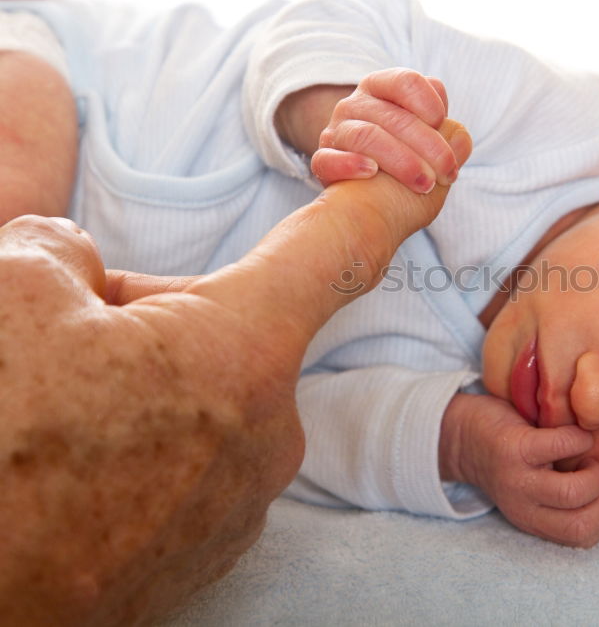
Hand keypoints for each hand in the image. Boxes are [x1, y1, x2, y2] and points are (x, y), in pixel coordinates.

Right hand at [0, 166, 453, 622]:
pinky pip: (195, 455)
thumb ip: (62, 252)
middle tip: (72, 331)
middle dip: (156, 311)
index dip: (393, 196)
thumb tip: (74, 261)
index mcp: (242, 353)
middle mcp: (269, 429)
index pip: (341, 250)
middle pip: (233, 326)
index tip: (448, 161)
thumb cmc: (3, 450)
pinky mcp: (211, 543)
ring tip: (60, 408)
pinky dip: (147, 436)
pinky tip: (81, 455)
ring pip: (207, 392)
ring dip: (146, 378)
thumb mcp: (16, 302)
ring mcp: (242, 495)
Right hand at [310, 68, 471, 192]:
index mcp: (383, 89)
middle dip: (428, 145)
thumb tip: (461, 136)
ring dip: (401, 161)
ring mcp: (337, 132)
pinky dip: (350, 164)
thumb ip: (449, 137)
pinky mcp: (323, 161)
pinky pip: (328, 159)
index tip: (442, 124)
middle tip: (448, 172)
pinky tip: (371, 173)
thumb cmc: (408, 170)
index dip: (428, 102)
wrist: (370, 203)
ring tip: (425, 184)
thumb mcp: (433, 149)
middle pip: (392, 116)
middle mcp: (356, 105)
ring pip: (365, 136)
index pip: (404, 81)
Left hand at [441, 393, 598, 547]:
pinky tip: (572, 433)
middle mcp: (524, 508)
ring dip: (593, 470)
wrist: (462, 433)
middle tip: (593, 474)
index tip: (597, 490)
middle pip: (581, 527)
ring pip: (573, 493)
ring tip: (583, 456)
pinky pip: (562, 445)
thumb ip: (568, 496)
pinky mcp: (513, 448)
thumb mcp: (537, 489)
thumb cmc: (514, 457)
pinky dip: (578, 438)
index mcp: (535, 521)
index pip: (584, 540)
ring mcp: (517, 480)